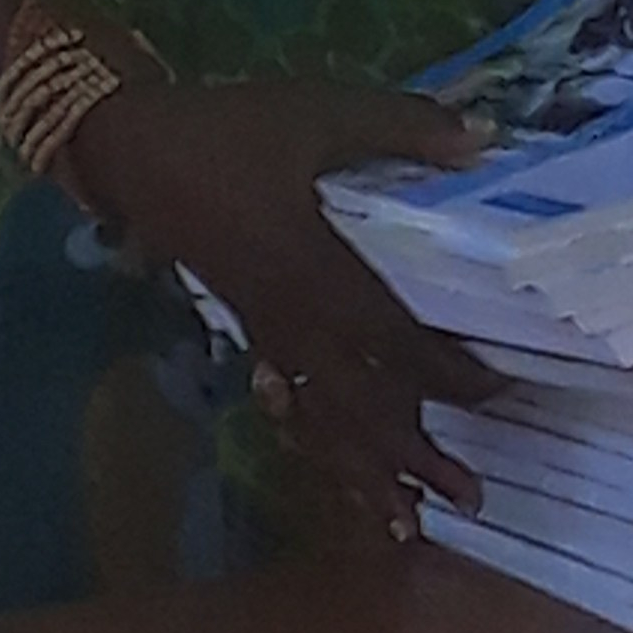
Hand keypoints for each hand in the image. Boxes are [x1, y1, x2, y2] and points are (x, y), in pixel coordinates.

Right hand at [75, 75, 500, 548]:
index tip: (500, 396)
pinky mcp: (248, 327)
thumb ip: (401, 125)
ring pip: (324, 417)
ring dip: (367, 469)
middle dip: (415, 457)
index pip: (394, 340)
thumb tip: (482, 136)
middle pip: (361, 406)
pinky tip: (335, 463)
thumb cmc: (229, 130)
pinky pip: (292, 399)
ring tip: (407, 522)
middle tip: (471, 501)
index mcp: (315, 270)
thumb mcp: (319, 110)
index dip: (447, 373)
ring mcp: (266, 330)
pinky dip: (320, 439)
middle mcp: (294, 318)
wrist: (133, 150)